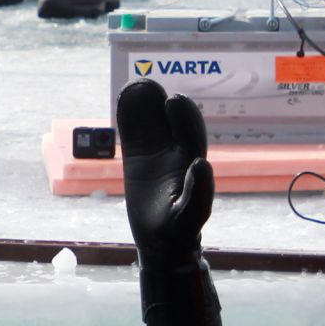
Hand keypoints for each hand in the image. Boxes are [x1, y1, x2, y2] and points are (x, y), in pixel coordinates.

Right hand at [117, 79, 214, 268]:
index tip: (173, 101)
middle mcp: (176, 152)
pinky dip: (128, 117)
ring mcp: (155, 153)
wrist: (162, 241)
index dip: (184, 118)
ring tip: (132, 84)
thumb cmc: (180, 231)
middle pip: (169, 122)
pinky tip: (122, 97)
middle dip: (160, 104)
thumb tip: (201, 163)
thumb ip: (198, 192)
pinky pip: (132, 134)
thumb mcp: (189, 216)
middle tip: (148, 85)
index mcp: (192, 163)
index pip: (190, 134)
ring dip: (143, 104)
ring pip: (150, 124)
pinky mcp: (137, 158)